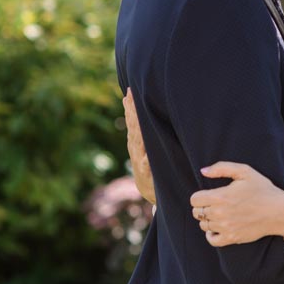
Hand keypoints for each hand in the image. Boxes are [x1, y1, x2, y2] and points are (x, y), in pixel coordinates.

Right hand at [123, 88, 156, 204]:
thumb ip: (147, 132)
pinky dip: (145, 154)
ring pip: (137, 139)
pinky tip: (145, 147)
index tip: (130, 91)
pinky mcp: (146, 172)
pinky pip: (146, 161)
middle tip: (131, 93)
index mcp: (136, 142)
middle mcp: (135, 148)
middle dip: (132, 110)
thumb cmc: (153, 167)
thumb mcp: (149, 148)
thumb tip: (145, 110)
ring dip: (136, 125)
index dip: (131, 107)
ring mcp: (139, 160)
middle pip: (133, 126)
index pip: (133, 121)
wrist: (150, 192)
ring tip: (134, 111)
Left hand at [190, 162, 283, 246]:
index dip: (200, 195)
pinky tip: (217, 227)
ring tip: (220, 213)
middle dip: (203, 207)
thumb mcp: (245, 171)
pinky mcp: (232, 238)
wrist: (279, 211)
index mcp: (220, 196)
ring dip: (208, 219)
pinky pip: (211, 240)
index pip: (194, 199)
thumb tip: (203, 171)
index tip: (209, 194)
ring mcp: (225, 227)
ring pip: (203, 225)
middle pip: (197, 212)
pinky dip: (211, 234)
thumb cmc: (263, 189)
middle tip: (215, 203)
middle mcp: (220, 213)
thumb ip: (221, 168)